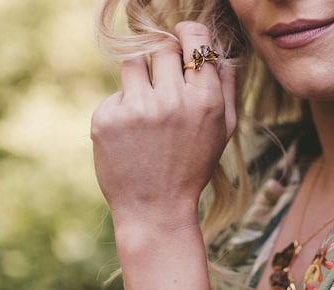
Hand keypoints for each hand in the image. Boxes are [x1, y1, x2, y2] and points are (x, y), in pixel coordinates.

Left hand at [90, 22, 236, 231]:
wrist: (156, 209)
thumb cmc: (192, 170)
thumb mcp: (221, 135)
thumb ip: (226, 91)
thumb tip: (223, 56)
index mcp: (205, 101)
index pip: (193, 38)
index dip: (186, 36)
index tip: (181, 42)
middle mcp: (172, 100)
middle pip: (161, 47)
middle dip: (163, 63)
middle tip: (164, 89)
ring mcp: (137, 109)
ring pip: (133, 63)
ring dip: (139, 83)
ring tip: (147, 115)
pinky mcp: (107, 119)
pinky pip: (115, 95)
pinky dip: (122, 111)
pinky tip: (132, 138)